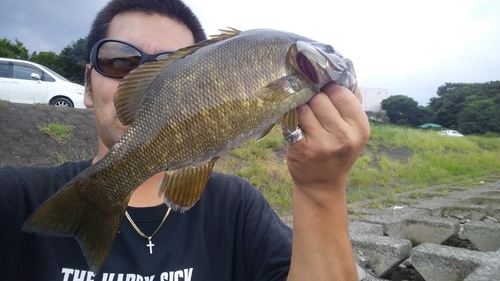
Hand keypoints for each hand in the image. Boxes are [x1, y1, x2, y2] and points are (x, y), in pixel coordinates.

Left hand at [285, 83, 369, 205]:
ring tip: (305, 119)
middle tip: (313, 109)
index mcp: (360, 127)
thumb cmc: (337, 151)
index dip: (330, 90)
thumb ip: (351, 102)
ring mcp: (322, 143)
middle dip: (314, 100)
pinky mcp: (302, 149)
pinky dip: (291, 120)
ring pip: (305, 108)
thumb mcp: (353, 130)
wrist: (322, 184)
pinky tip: (296, 126)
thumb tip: (343, 72)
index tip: (325, 95)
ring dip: (301, 109)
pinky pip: (292, 121)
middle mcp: (344, 136)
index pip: (341, 92)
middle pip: (320, 98)